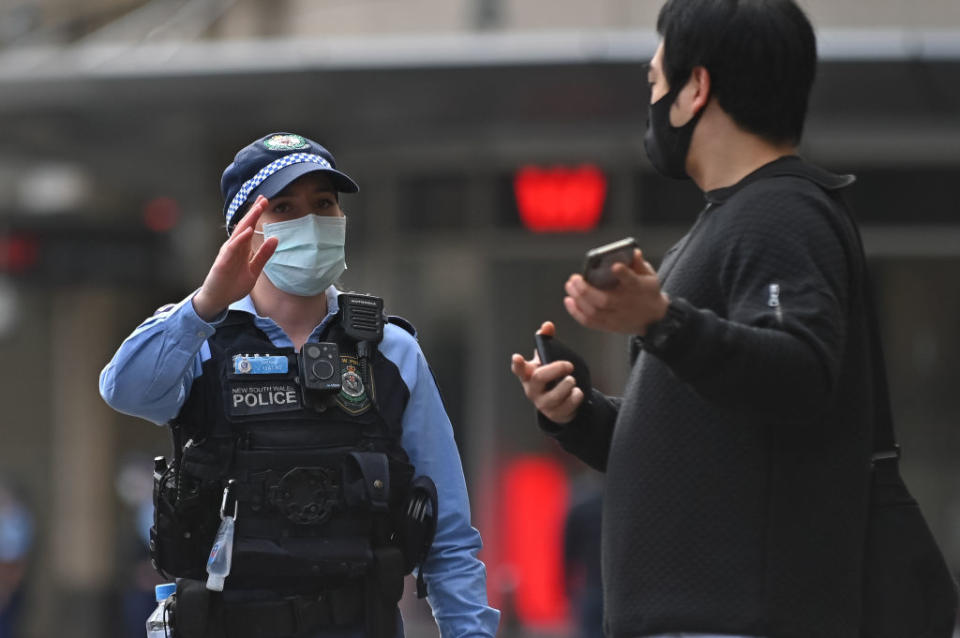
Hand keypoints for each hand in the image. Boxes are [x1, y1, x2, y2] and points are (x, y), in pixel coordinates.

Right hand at [192, 196, 278, 320]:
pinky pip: (232, 249)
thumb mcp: (254, 270)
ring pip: (238, 234)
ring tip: (257, 208)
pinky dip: (240, 239)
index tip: (265, 201)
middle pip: (245, 226)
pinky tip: (248, 231)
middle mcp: (233, 248)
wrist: (218, 300)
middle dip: (254, 212)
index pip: (250, 227)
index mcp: (241, 249)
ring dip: (248, 220)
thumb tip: (275, 239)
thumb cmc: (232, 284)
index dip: (257, 214)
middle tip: (263, 198)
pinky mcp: (222, 263)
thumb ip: (263, 255)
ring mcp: (227, 254)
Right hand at [510, 321, 584, 423]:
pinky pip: (567, 405)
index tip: (517, 357)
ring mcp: (542, 403)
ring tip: (572, 380)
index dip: (518, 364)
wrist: (559, 402)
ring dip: (567, 385)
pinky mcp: (555, 414)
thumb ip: (546, 340)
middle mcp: (532, 390)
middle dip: (556, 369)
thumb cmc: (550, 376)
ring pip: (554, 395)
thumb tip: (547, 325)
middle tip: (569, 365)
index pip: (519, 369)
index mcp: (528, 374)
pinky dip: (575, 396)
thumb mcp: (546, 359)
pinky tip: (577, 392)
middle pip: (539, 378)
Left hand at [564, 249, 668, 335]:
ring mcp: (617, 317)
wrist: (654, 319)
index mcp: (638, 289)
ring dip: (578, 299)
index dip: (623, 273)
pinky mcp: (609, 326)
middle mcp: (626, 304)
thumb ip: (638, 263)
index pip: (631, 281)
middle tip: (574, 278)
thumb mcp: (649, 276)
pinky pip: (590, 322)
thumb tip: (633, 252)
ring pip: (594, 312)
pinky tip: (569, 300)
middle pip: (604, 300)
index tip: (615, 266)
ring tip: (570, 286)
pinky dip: (576, 312)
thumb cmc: (648, 293)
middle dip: (585, 289)